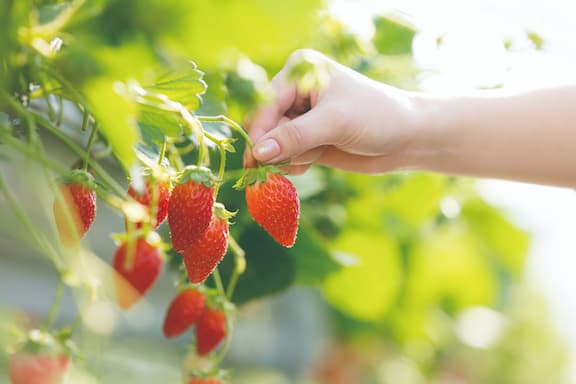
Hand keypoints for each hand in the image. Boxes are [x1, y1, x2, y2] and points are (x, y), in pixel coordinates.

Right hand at [243, 49, 418, 174]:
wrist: (409, 139)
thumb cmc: (377, 117)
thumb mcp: (334, 123)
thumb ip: (294, 137)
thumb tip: (257, 152)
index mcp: (301, 71)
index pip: (267, 103)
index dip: (260, 131)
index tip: (254, 158)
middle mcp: (297, 92)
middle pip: (267, 125)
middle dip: (274, 147)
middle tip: (280, 166)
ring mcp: (302, 118)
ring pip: (275, 144)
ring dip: (287, 157)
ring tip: (311, 159)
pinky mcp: (309, 140)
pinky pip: (287, 155)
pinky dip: (294, 164)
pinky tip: (312, 164)